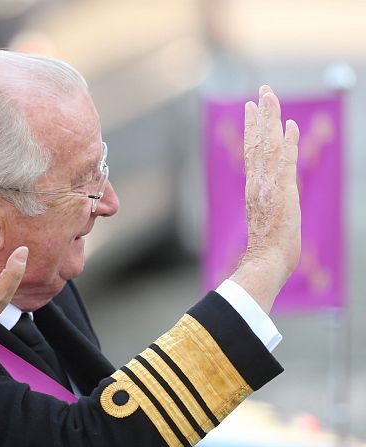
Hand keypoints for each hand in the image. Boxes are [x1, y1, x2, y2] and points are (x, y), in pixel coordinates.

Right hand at [232, 85, 300, 311]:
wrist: (265, 261)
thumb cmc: (266, 250)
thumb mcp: (264, 221)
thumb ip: (265, 205)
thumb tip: (266, 201)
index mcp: (253, 188)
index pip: (252, 151)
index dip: (253, 128)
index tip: (252, 107)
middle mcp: (257, 182)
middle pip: (257, 141)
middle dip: (260, 114)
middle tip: (262, 90)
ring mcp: (268, 185)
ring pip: (267, 145)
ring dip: (270, 119)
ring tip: (269, 96)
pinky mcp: (282, 191)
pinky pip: (285, 160)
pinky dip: (287, 141)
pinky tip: (289, 124)